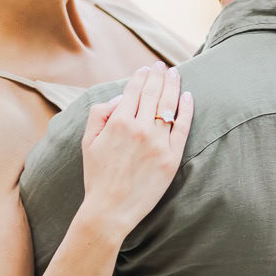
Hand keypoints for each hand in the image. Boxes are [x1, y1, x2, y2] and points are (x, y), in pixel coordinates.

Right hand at [80, 65, 192, 243]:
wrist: (110, 210)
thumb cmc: (97, 176)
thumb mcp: (87, 142)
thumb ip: (99, 114)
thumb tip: (120, 98)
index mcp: (118, 122)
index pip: (134, 90)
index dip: (141, 76)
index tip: (146, 69)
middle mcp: (140, 128)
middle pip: (153, 93)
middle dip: (159, 75)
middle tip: (163, 66)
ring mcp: (158, 142)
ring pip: (169, 105)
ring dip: (173, 85)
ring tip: (175, 74)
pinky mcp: (172, 157)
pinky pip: (183, 127)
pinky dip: (187, 109)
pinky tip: (188, 97)